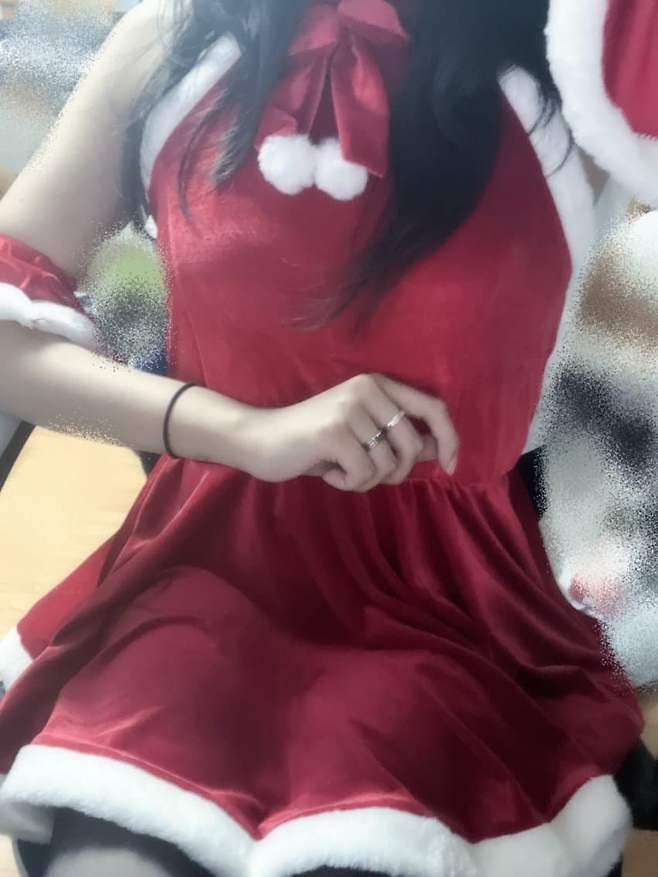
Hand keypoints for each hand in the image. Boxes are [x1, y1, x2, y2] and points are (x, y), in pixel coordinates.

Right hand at [236, 373, 458, 491]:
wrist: (260, 441)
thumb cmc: (314, 442)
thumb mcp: (363, 435)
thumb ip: (399, 437)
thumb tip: (443, 449)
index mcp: (378, 384)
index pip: (434, 407)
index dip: (450, 439)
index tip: (451, 468)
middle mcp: (366, 389)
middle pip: (413, 445)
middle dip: (395, 472)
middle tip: (364, 473)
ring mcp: (349, 409)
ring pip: (388, 464)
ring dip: (366, 480)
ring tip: (340, 469)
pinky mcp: (333, 432)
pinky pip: (364, 474)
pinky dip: (348, 483)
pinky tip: (327, 471)